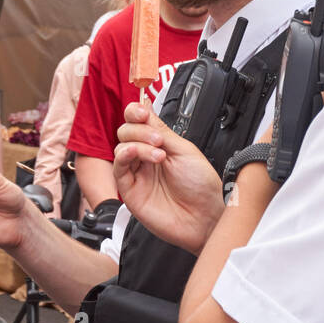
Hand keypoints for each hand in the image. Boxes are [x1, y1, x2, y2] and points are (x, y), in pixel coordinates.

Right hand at [115, 100, 224, 254]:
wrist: (205, 216)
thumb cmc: (201, 187)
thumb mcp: (184, 150)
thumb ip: (161, 130)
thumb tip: (146, 106)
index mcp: (160, 145)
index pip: (138, 122)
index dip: (136, 112)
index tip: (142, 111)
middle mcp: (146, 157)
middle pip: (126, 131)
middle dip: (139, 129)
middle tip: (158, 139)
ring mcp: (137, 173)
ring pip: (120, 146)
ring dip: (138, 142)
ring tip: (159, 153)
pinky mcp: (130, 190)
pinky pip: (118, 167)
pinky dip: (126, 155)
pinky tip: (140, 154)